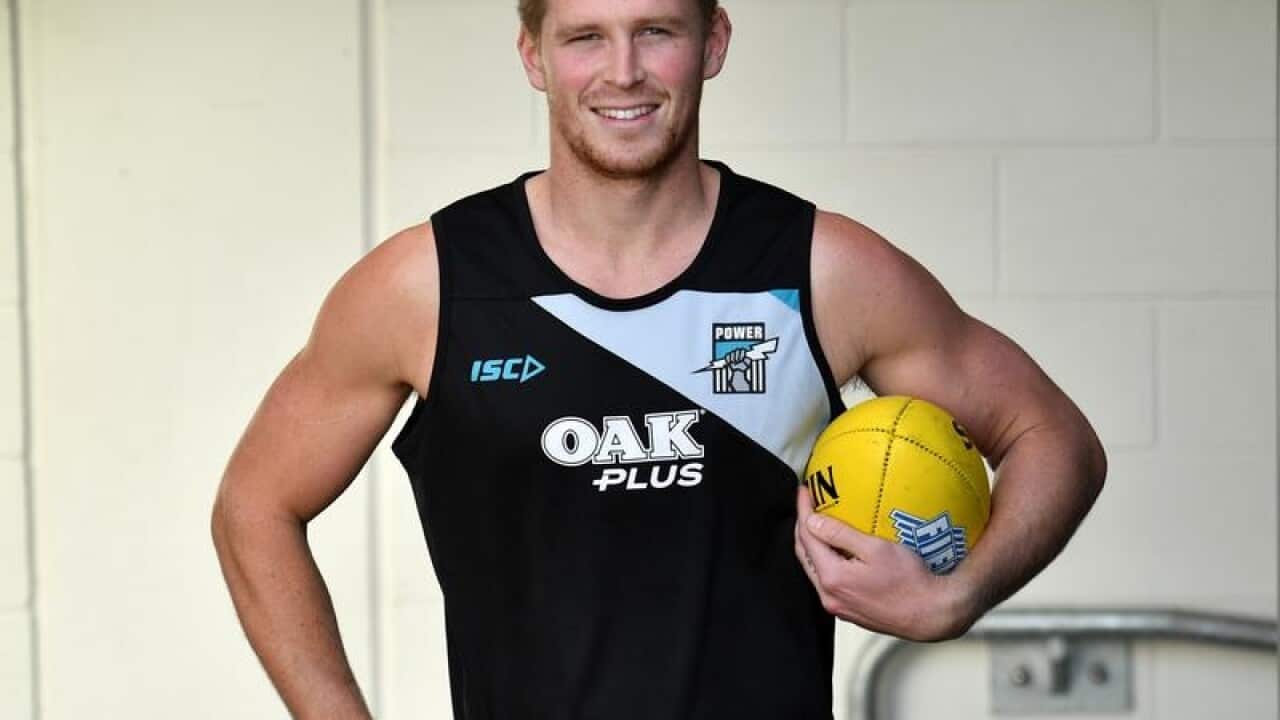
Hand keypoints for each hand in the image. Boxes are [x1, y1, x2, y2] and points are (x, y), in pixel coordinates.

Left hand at [793, 485, 977, 641]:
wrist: (931, 614)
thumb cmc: (911, 583)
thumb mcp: (876, 549)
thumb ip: (840, 534)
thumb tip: (813, 521)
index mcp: (833, 578)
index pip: (807, 537)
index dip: (803, 510)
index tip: (804, 492)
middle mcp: (830, 595)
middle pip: (805, 554)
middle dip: (803, 526)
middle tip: (808, 504)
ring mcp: (838, 605)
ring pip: (814, 569)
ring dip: (813, 545)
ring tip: (818, 523)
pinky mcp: (849, 610)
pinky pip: (828, 580)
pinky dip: (826, 560)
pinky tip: (837, 550)